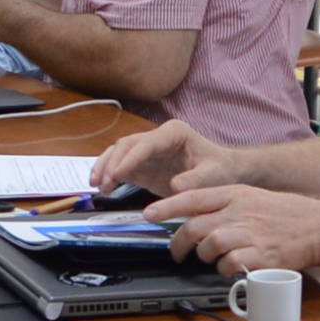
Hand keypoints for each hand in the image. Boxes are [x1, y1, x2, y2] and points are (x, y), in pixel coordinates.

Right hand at [92, 119, 216, 195]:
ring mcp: (148, 151)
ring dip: (105, 167)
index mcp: (174, 133)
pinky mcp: (142, 165)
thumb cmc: (219, 169)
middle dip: (112, 163)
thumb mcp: (213, 175)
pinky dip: (109, 175)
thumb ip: (195, 180)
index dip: (130, 158)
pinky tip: (102, 187)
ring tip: (97, 185)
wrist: (222, 172)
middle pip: (127, 145)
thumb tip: (175, 187)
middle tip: (104, 183)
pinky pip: (120, 166)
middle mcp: (157, 137)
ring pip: (118, 152)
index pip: (146, 143)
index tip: (118, 173)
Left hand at [144, 180, 319, 275]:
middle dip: (178, 242)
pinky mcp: (260, 255)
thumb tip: (191, 215)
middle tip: (175, 252)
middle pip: (195, 226)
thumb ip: (222, 204)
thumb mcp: (250, 198)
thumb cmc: (282, 214)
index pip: (193, 198)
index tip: (148, 214)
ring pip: (209, 245)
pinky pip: (229, 264)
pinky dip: (224, 268)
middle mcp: (239, 212)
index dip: (166, 206)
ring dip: (204, 255)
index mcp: (235, 194)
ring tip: (211, 257)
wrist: (316, 226)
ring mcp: (249, 234)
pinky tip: (231, 266)